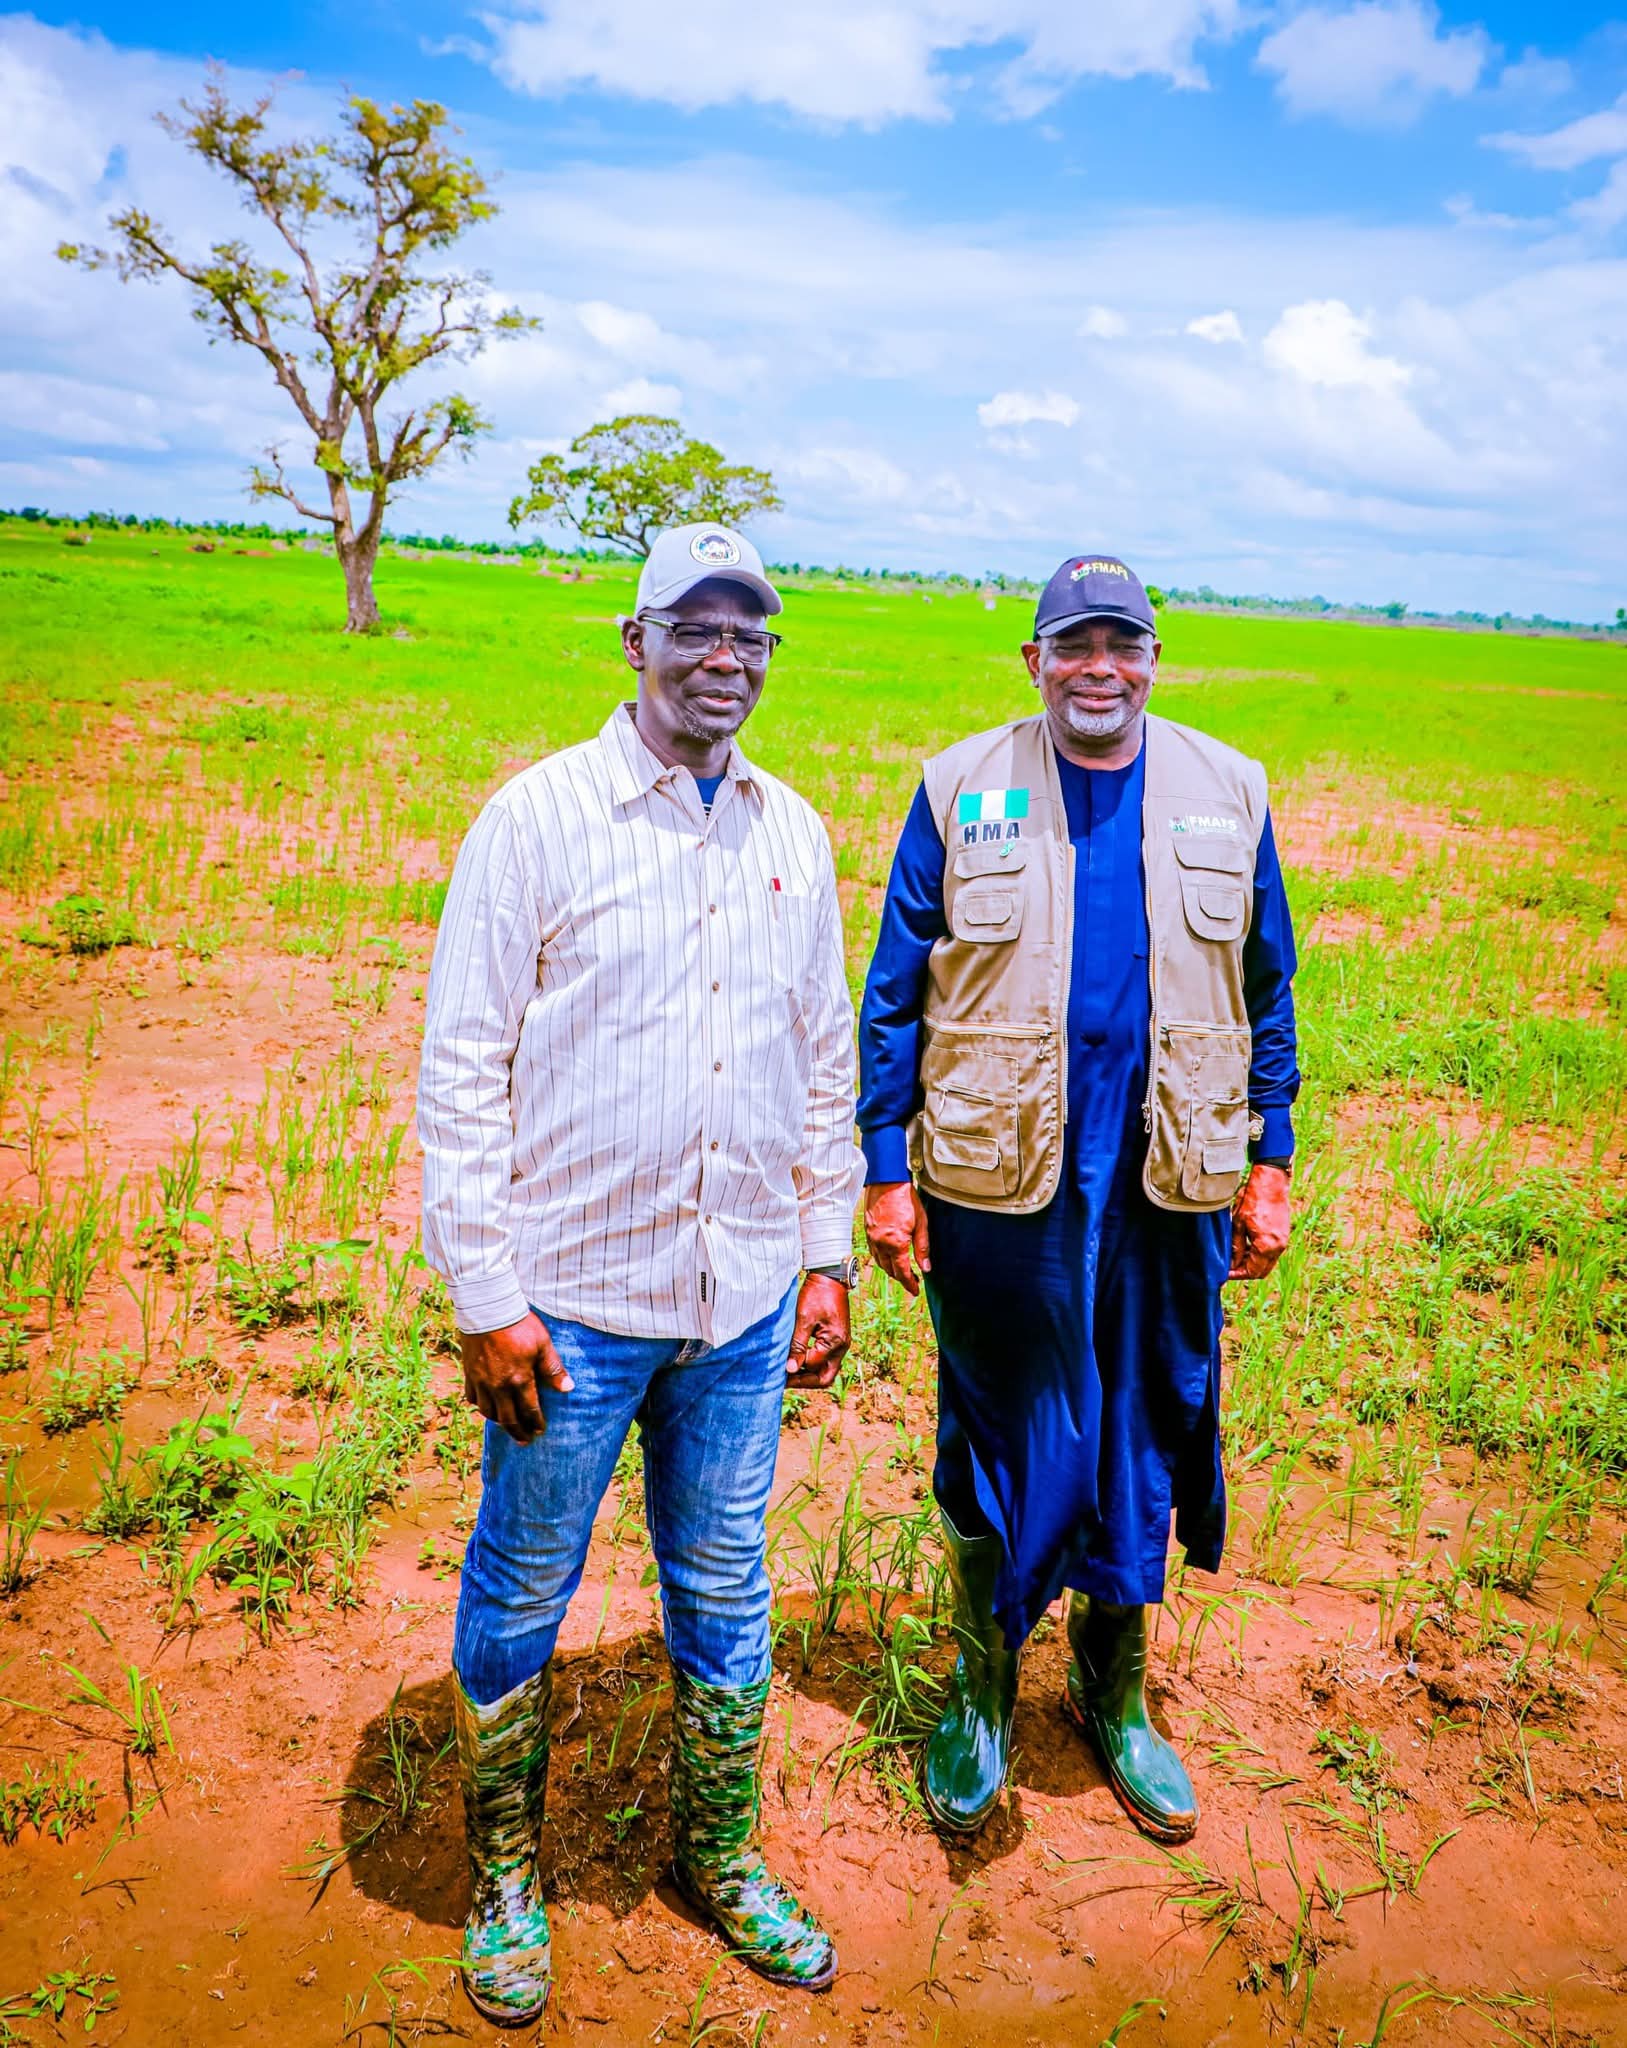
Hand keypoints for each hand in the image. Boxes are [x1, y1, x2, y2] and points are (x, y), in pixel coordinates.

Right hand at [459, 1311, 574, 1443]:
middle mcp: (499, 1386)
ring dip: (499, 1422)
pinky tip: (486, 1407)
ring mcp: (481, 1381)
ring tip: (507, 1425)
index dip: (535, 1423)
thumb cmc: (519, 1325)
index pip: (529, 1410)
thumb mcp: (542, 1344)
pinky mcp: (469, 1373)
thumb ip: (553, 1369)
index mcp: (519, 1380)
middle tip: (524, 1441)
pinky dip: (480, 1406)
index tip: (540, 1431)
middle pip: (508, 1419)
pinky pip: (472, 1398)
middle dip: (518, 1432)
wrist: (487, 1310)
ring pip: (488, 1412)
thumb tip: (567, 1388)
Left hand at [786, 1275, 850, 1389]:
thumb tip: (790, 1369)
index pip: (813, 1366)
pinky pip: (825, 1359)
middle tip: (784, 1380)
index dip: (795, 1369)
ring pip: (825, 1370)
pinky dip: (812, 1363)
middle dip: (805, 1382)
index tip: (777, 1370)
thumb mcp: (804, 1319)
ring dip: (808, 1374)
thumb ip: (797, 1345)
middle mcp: (841, 1347)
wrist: (830, 1276)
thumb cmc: (816, 1295)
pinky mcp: (837, 1339)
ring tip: (788, 1371)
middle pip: (825, 1377)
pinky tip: (797, 1359)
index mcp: (835, 1342)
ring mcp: (841, 1344)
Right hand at [865, 1180, 930, 1296]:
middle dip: (902, 1278)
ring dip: (891, 1270)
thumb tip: (925, 1268)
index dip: (909, 1284)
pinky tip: (890, 1257)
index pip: (902, 1272)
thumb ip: (922, 1248)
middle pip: (890, 1271)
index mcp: (896, 1243)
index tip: (915, 1291)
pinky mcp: (867, 1232)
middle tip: (913, 1280)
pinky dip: (882, 1259)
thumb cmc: (906, 1200)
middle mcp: (881, 1244)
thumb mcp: (921, 1224)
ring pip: (880, 1263)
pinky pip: (874, 1253)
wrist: (887, 1182)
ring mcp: (872, 1238)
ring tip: (903, 1270)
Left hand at [1228, 1164, 1291, 1281]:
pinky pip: (1272, 1252)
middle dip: (1245, 1271)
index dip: (1238, 1274)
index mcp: (1267, 1246)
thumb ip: (1235, 1247)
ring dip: (1253, 1262)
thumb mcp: (1238, 1224)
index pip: (1252, 1271)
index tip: (1226, 1273)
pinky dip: (1260, 1254)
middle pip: (1262, 1271)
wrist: (1271, 1182)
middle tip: (1230, 1267)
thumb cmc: (1253, 1199)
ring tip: (1236, 1255)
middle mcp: (1279, 1247)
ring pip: (1267, 1262)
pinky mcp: (1284, 1234)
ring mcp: (1283, 1241)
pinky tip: (1247, 1246)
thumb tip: (1231, 1264)